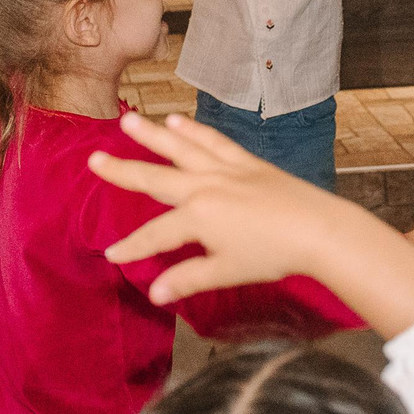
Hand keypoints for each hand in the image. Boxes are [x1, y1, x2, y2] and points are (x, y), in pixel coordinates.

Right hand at [89, 112, 403, 307]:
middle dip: (123, 171)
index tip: (110, 255)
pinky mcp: (246, 162)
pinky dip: (195, 131)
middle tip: (94, 158)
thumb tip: (155, 294)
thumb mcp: (226, 272)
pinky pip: (214, 141)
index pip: (154, 235)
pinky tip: (179, 121)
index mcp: (197, 217)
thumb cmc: (272, 255)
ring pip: (181, 148)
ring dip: (153, 134)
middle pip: (155, 178)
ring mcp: (225, 170)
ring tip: (128, 120)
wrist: (318, 229)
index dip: (131, 247)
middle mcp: (204, 186)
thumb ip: (188, 279)